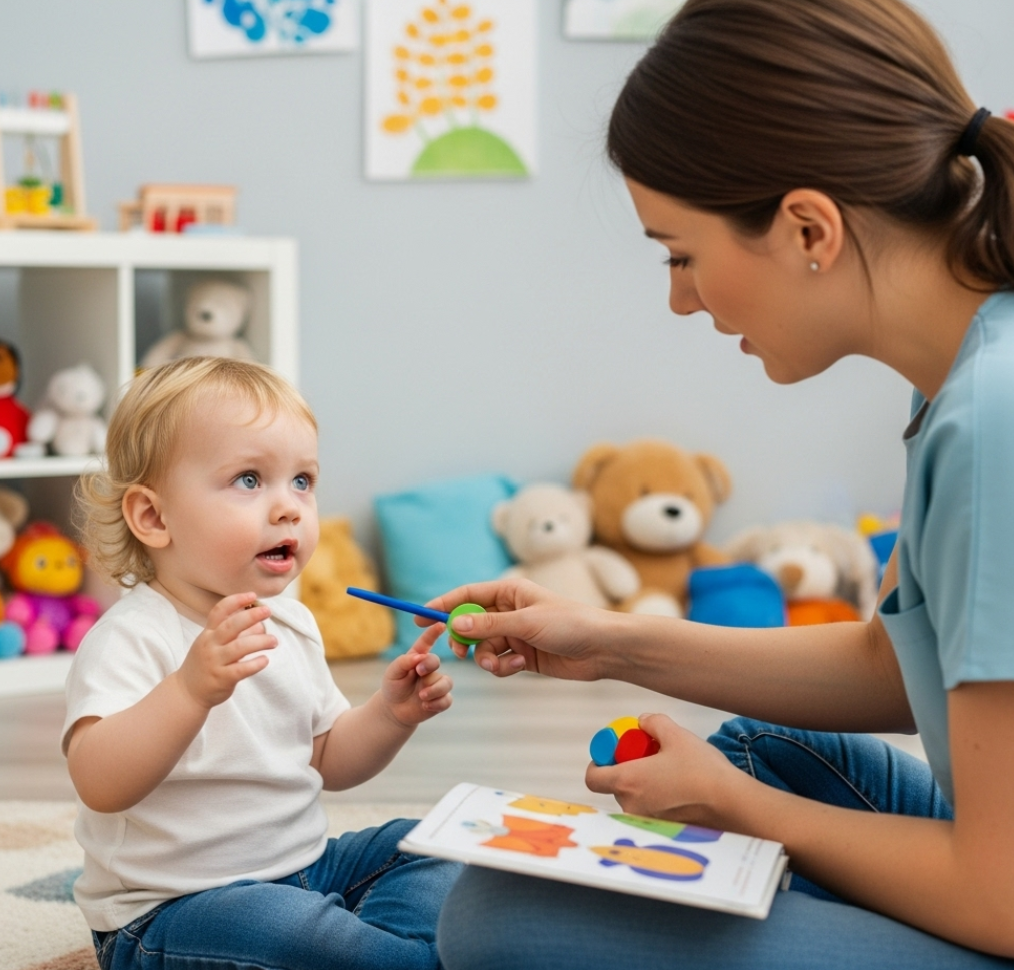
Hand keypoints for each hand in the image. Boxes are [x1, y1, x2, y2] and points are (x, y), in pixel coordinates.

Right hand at [176, 592, 276, 709]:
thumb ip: (235, 633)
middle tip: (267, 612)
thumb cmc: (205, 664)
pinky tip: (265, 660)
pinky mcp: (222, 679)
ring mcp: (215, 662)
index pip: (219, 611)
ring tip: (273, 641)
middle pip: (231, 626)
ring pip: (239, 647)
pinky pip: (241, 669)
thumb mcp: (214, 644)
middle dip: (251, 616)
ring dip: (260, 641)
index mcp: (208, 634)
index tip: (252, 595)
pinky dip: (255, 664)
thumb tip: (259, 623)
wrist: (187, 692)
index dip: (236, 601)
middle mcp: (210, 645)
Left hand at [380, 622, 452, 726]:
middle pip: (436, 661)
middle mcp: (429, 669)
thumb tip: (420, 656)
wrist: (393, 710)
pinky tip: (425, 706)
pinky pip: (446, 699)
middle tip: (419, 672)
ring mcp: (437, 684)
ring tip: (421, 696)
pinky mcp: (441, 699)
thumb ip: (404, 662)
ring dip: (434, 689)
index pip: (427, 642)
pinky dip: (436, 703)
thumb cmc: (393, 686)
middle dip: (429, 665)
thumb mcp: (393, 672)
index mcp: (418, 657)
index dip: (434, 632)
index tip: (441, 624)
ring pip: (446, 682)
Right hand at [426, 578, 613, 680]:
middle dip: (463, 639)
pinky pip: (498, 662)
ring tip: (499, 663)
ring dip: (486, 658)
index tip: (419, 617)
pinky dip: (502, 667)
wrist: (602, 649)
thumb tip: (455, 622)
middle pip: (470, 623)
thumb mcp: (526, 622)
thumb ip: (489, 624)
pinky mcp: (523, 655)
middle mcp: (510, 610)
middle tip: (459, 652)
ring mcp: (516, 634)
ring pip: (482, 646)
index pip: (467, 595)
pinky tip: (519, 666)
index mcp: (510, 591)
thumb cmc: (570, 624)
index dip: (442, 605)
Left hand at [584, 713, 745, 825]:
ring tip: (667, 771)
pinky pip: (651, 811)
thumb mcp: (676, 735)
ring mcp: (648, 821)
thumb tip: (643, 721)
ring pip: (634, 799)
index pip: (593, 778)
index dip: (598, 763)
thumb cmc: (702, 769)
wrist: (732, 803)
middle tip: (645, 756)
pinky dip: (657, 798)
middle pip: (615, 786)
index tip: (613, 753)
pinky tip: (679, 788)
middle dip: (626, 770)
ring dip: (642, 785)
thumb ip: (653, 723)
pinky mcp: (665, 830)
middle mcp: (632, 806)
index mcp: (628, 781)